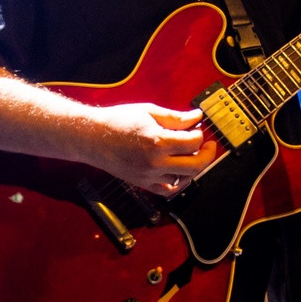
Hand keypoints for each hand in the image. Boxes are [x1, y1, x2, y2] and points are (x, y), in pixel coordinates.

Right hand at [82, 103, 220, 194]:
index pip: (193, 142)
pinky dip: (179, 183)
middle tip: (208, 145)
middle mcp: (155, 162)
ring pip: (185, 179)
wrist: (92, 138)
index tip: (197, 128)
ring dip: (194, 167)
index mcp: (158, 141)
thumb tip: (197, 117)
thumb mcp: (149, 111)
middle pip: (196, 165)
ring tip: (192, 155)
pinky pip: (168, 190)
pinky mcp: (143, 183)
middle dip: (207, 154)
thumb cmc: (117, 121)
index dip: (200, 133)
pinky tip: (181, 172)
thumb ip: (176, 117)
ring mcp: (149, 176)